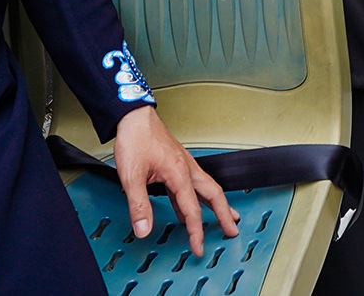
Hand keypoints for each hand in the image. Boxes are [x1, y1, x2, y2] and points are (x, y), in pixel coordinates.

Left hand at [109, 106, 240, 252]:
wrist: (133, 116)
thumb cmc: (135, 138)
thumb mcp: (131, 175)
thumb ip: (139, 204)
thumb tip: (144, 228)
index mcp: (179, 173)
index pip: (192, 209)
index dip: (196, 232)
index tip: (198, 247)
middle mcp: (187, 168)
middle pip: (214, 195)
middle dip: (224, 214)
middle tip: (232, 230)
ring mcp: (184, 164)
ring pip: (207, 188)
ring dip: (216, 205)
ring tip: (225, 218)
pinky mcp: (177, 162)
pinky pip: (194, 185)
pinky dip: (198, 199)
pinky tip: (191, 207)